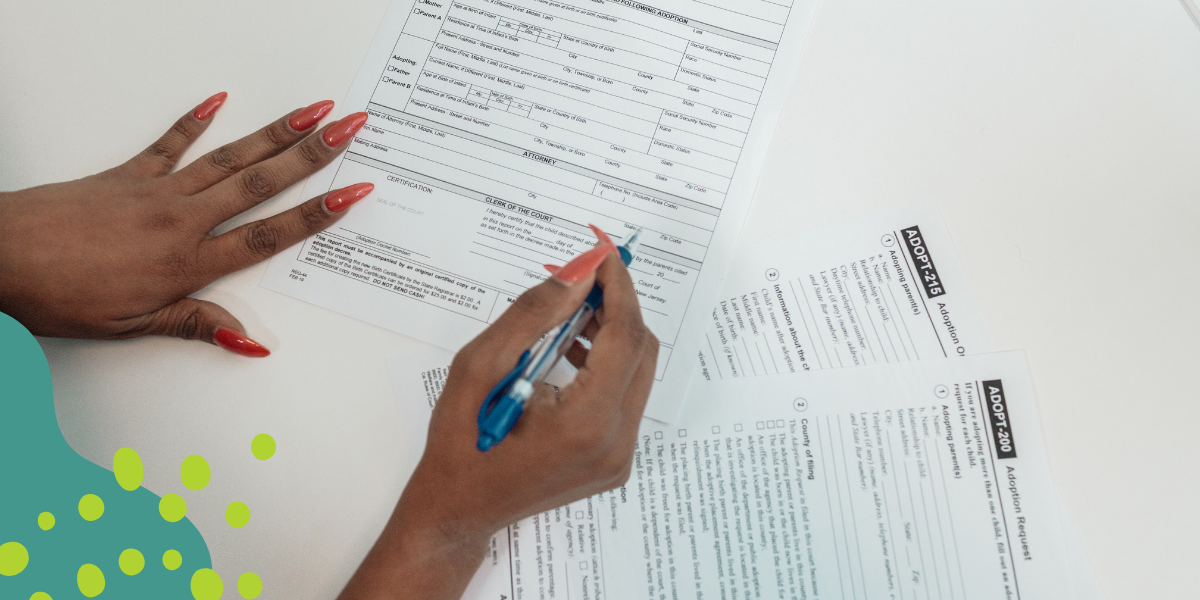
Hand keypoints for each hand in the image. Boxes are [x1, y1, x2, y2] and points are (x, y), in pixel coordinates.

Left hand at [0, 93, 372, 355]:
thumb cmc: (59, 296)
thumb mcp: (131, 328)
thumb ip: (194, 325)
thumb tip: (248, 341)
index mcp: (187, 263)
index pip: (268, 235)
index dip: (316, 214)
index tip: (352, 192)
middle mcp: (181, 220)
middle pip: (261, 184)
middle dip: (313, 154)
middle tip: (350, 128)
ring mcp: (156, 191)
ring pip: (229, 158)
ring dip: (275, 133)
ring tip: (311, 111)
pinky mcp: (127, 175)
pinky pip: (169, 143)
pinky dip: (195, 121)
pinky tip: (219, 101)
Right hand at [339, 242, 657, 599]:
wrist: (457, 513)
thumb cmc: (459, 444)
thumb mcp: (479, 367)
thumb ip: (533, 315)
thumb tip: (577, 274)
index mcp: (585, 423)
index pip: (624, 337)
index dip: (618, 288)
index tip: (602, 255)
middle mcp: (614, 443)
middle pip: (640, 352)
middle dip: (617, 307)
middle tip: (583, 280)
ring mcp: (619, 457)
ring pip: (638, 374)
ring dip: (612, 335)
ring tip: (572, 314)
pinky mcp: (615, 461)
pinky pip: (625, 398)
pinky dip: (607, 366)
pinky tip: (573, 351)